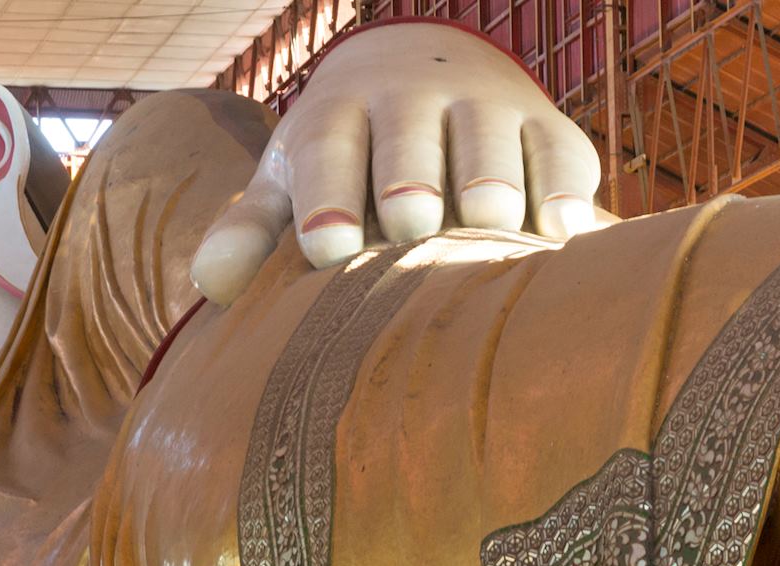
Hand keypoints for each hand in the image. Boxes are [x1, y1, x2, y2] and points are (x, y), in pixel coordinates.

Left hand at [190, 21, 603, 303]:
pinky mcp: (551, 131)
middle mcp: (415, 101)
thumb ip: (253, 230)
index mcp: (340, 115)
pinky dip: (566, 194)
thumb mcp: (294, 175)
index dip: (327, 194)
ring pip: (491, 141)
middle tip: (411, 224)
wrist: (429, 65)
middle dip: (410, 178)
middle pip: (410, 138)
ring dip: (491, 182)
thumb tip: (212, 286)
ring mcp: (488, 109)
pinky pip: (564, 157)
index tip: (328, 246)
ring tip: (490, 227)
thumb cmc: (348, 150)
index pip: (329, 149)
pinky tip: (563, 235)